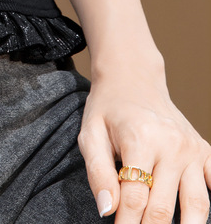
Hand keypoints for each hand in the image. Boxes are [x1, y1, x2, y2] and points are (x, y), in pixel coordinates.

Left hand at [77, 60, 210, 222]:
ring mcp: (191, 149)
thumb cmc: (108, 109)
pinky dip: (208, 208)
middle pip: (163, 207)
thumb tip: (107, 210)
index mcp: (141, 138)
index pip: (134, 198)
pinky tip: (195, 219)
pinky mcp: (204, 151)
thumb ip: (98, 173)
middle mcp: (172, 144)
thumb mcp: (90, 134)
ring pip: (197, 205)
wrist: (133, 79)